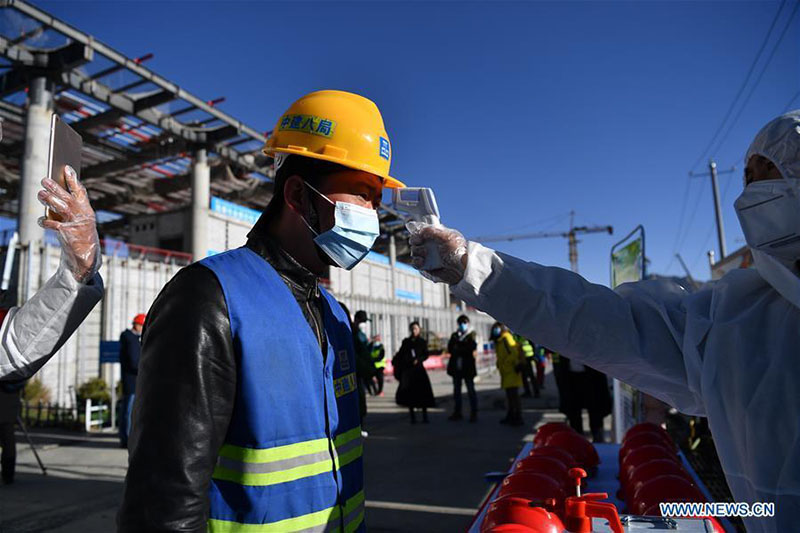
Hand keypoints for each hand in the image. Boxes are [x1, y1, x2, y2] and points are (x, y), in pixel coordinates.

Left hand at [37, 165, 100, 282]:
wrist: (86, 258)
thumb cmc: (80, 237)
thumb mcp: (79, 221)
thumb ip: (70, 209)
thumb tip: (54, 194)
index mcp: (87, 211)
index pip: (80, 192)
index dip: (73, 180)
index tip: (67, 168)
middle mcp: (83, 216)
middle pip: (68, 197)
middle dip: (55, 188)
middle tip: (44, 180)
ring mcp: (76, 224)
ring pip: (61, 207)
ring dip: (49, 199)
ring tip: (40, 194)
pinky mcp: (67, 233)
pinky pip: (53, 224)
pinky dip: (45, 221)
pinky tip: (42, 220)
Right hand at [407, 222, 467, 284]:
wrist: (461, 269)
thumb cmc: (458, 252)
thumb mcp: (447, 236)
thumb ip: (433, 231)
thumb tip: (420, 230)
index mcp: (435, 237)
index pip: (420, 232)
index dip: (417, 233)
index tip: (419, 235)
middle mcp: (430, 246)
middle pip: (414, 241)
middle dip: (415, 241)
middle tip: (420, 243)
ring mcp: (427, 257)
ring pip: (414, 252)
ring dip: (417, 251)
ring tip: (425, 253)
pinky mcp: (425, 267)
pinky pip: (415, 263)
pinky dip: (416, 261)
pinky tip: (422, 261)